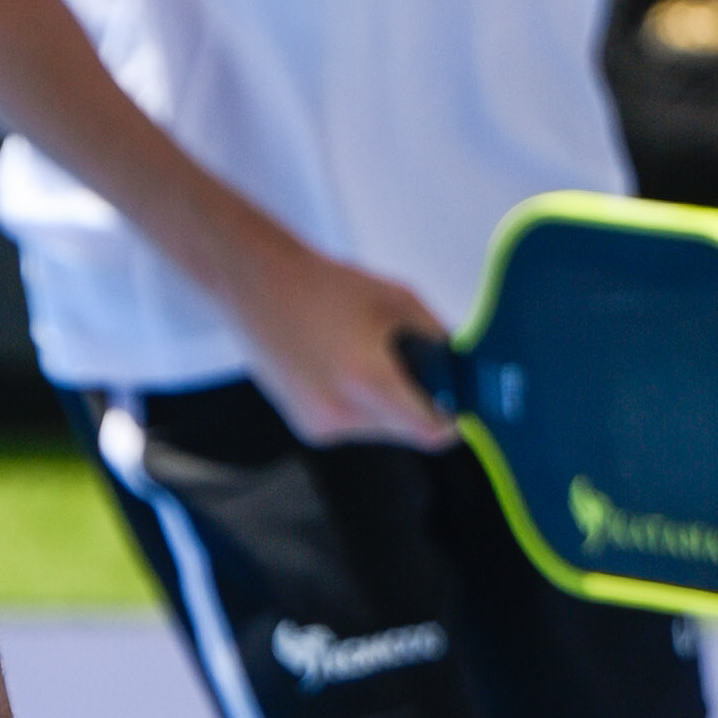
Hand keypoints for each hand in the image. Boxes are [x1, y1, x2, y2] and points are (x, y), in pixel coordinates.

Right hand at [219, 219, 460, 449]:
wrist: (259, 286)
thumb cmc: (324, 285)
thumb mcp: (399, 299)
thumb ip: (437, 338)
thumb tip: (459, 367)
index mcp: (367, 379)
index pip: (429, 432)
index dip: (449, 421)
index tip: (453, 406)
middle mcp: (341, 412)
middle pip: (406, 431)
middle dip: (414, 404)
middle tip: (405, 365)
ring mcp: (321, 424)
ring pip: (380, 430)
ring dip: (385, 404)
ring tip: (363, 360)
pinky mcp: (308, 427)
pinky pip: (353, 426)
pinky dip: (358, 404)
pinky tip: (340, 369)